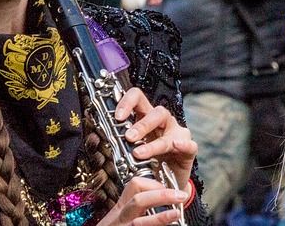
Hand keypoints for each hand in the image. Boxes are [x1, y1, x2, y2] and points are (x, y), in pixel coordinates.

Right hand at [95, 175, 188, 224]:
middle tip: (180, 195)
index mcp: (120, 209)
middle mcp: (119, 219)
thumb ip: (138, 208)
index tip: (170, 188)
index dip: (155, 184)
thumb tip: (168, 197)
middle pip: (138, 201)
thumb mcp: (123, 217)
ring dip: (160, 218)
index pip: (135, 185)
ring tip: (176, 214)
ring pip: (139, 223)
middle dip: (161, 196)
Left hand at [96, 87, 195, 224]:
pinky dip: (183, 144)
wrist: (163, 186)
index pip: (139, 99)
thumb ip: (118, 144)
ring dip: (154, 141)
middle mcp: (163, 124)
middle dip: (141, 124)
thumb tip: (95, 139)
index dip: (128, 102)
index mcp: (146, 119)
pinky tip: (176, 145)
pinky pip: (189, 144)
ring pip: (171, 127)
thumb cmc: (145, 165)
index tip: (117, 117)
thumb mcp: (129, 153)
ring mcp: (177, 135)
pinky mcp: (188, 150)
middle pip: (156, 112)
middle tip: (128, 138)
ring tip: (140, 153)